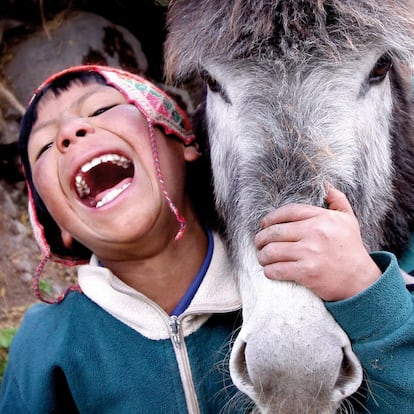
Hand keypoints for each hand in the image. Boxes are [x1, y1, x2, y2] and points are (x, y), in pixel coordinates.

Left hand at [255, 185, 381, 300]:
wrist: (361, 280)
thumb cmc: (351, 248)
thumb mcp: (348, 219)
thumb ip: (337, 199)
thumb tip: (324, 183)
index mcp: (323, 218)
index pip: (288, 211)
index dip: (271, 217)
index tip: (264, 224)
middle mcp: (315, 233)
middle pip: (275, 232)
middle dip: (261, 238)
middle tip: (258, 242)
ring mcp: (310, 253)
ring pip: (272, 251)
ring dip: (262, 255)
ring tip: (263, 257)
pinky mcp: (307, 273)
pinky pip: (277, 269)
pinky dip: (269, 270)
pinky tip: (270, 270)